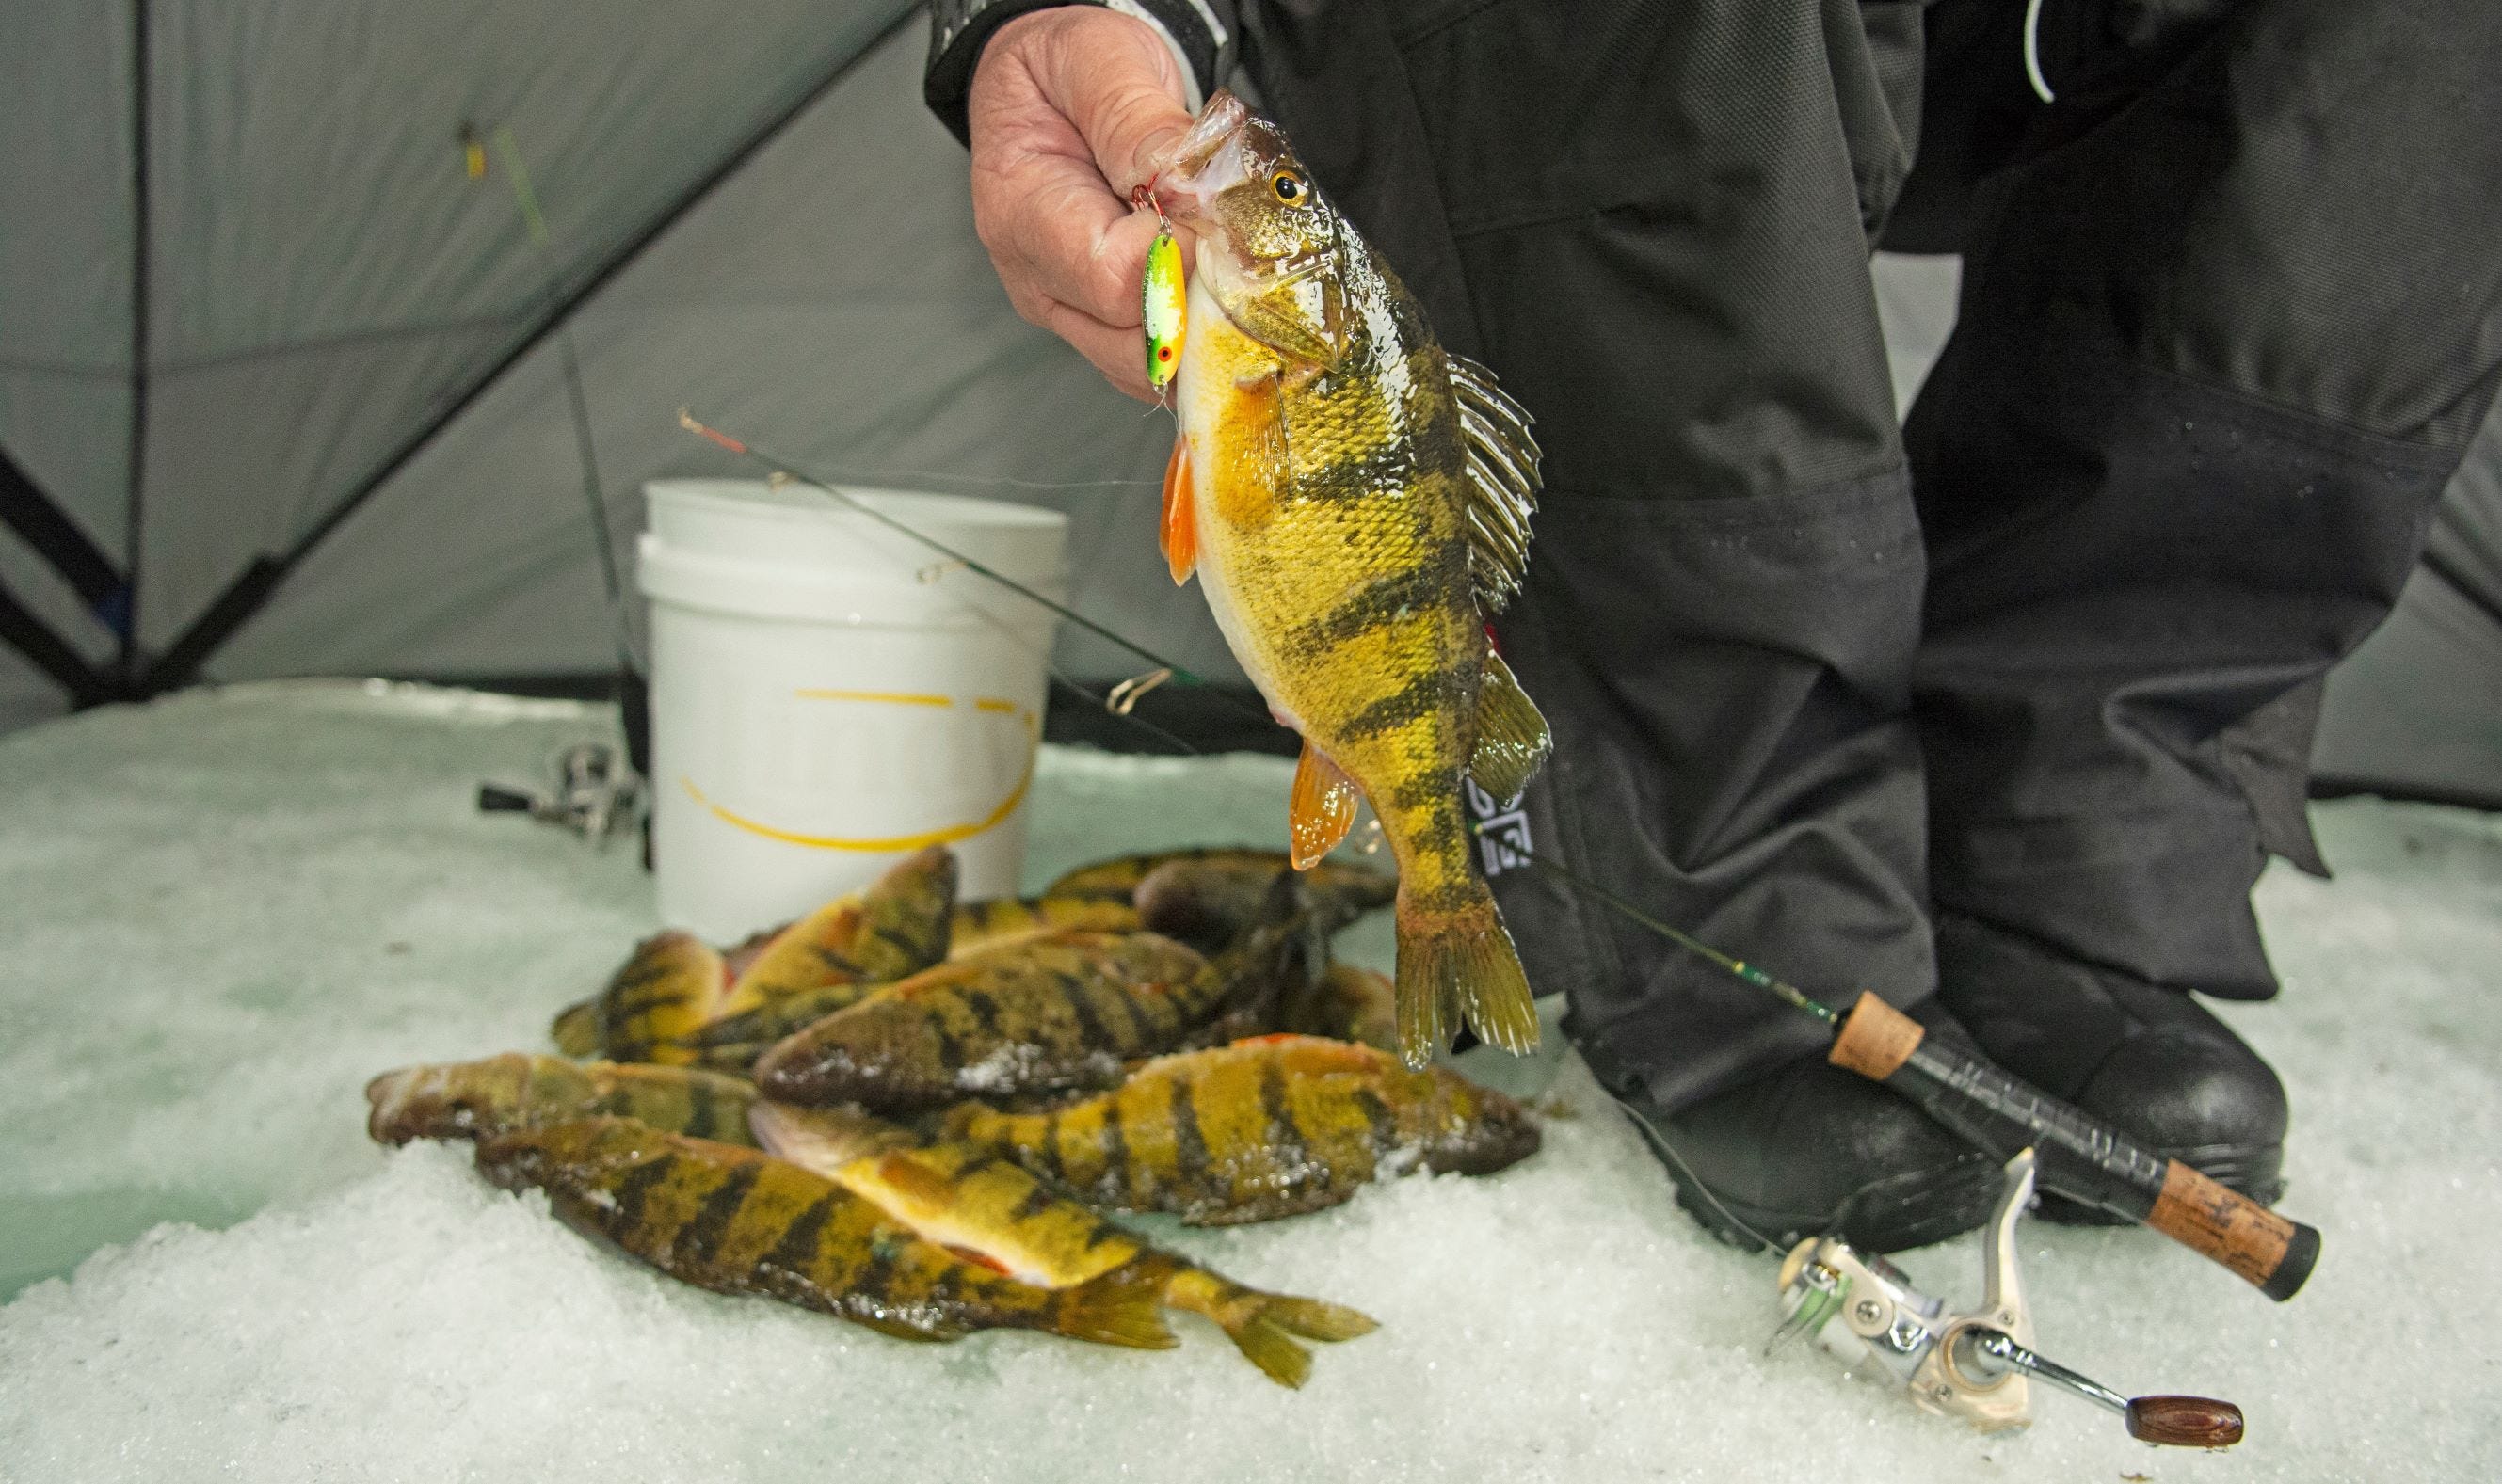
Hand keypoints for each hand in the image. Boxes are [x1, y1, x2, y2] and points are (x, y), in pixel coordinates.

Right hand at [969, 8, 1195, 402]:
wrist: (1049, 85)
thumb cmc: (1066, 69)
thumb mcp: (1097, 61)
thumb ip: (1137, 122)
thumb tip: (1183, 186)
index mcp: (1025, 215)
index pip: (1114, 280)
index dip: (1182, 256)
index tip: (1211, 207)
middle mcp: (1038, 279)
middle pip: (1136, 341)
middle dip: (1202, 300)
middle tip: (1232, 237)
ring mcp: (1068, 309)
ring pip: (1152, 365)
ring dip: (1207, 323)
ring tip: (1222, 254)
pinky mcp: (1100, 322)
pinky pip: (1160, 359)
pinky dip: (1200, 333)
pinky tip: (1214, 281)